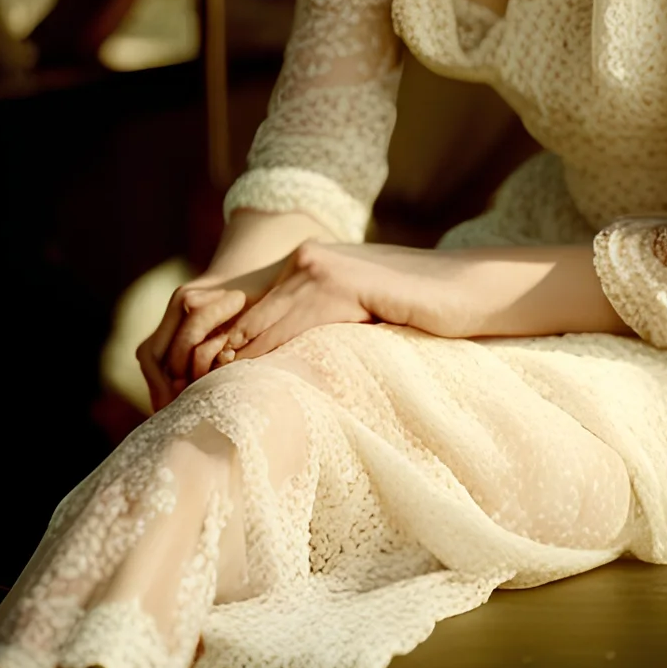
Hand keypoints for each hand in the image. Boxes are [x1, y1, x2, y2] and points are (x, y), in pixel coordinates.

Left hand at [137, 242, 433, 411]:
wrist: (467, 288)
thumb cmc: (417, 311)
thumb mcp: (354, 314)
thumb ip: (316, 325)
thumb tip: (277, 364)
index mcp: (303, 263)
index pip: (245, 316)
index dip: (222, 357)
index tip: (207, 396)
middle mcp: (304, 258)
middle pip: (243, 322)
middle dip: (220, 367)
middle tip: (199, 409)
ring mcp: (321, 266)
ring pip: (262, 328)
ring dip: (238, 371)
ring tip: (220, 408)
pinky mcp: (343, 282)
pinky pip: (296, 330)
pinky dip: (274, 362)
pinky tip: (264, 391)